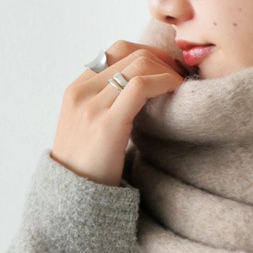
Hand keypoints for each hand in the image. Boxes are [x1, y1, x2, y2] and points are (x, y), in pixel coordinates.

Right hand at [51, 40, 188, 186]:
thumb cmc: (89, 168)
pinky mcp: (106, 124)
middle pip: (130, 52)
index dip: (150, 54)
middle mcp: (80, 92)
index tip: (169, 68)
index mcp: (76, 89)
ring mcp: (90, 106)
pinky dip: (164, 82)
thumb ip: (108, 103)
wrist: (71, 202)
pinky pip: (140, 86)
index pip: (117, 50)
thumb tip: (145, 85)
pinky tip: (176, 92)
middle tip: (181, 77)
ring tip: (180, 87)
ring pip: (138, 64)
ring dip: (167, 70)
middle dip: (162, 59)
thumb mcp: (91, 126)